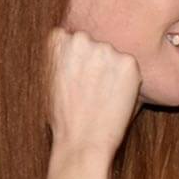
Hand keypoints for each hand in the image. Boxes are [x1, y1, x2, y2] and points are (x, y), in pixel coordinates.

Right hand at [47, 28, 141, 159]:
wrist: (82, 140)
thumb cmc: (63, 115)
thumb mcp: (49, 78)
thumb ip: (62, 57)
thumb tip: (72, 43)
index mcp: (57, 40)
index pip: (71, 37)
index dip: (76, 58)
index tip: (77, 76)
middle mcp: (82, 39)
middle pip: (94, 44)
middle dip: (95, 61)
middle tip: (91, 88)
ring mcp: (106, 50)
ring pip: (113, 54)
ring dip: (112, 69)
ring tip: (102, 95)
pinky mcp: (128, 62)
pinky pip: (129, 66)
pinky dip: (127, 80)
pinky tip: (114, 97)